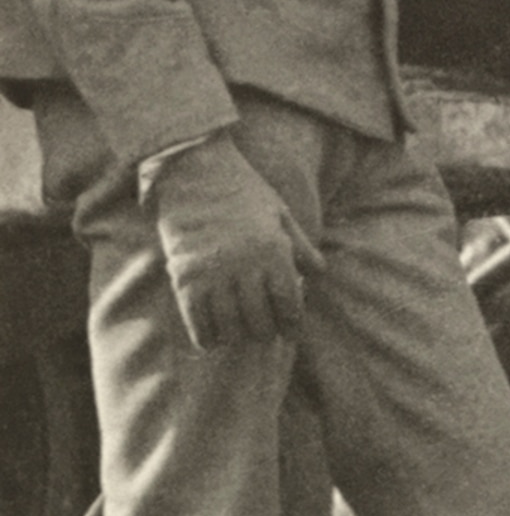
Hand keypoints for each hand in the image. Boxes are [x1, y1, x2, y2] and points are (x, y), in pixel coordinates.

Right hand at [147, 134, 321, 348]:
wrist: (195, 174)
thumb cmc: (243, 191)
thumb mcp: (280, 214)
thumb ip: (299, 246)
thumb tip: (320, 273)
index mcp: (272, 251)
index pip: (287, 302)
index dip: (291, 321)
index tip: (291, 330)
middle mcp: (244, 267)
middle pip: (259, 319)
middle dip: (266, 331)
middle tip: (267, 334)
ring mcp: (212, 274)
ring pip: (228, 324)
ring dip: (236, 336)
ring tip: (241, 336)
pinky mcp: (184, 277)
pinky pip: (196, 319)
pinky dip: (205, 335)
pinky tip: (211, 340)